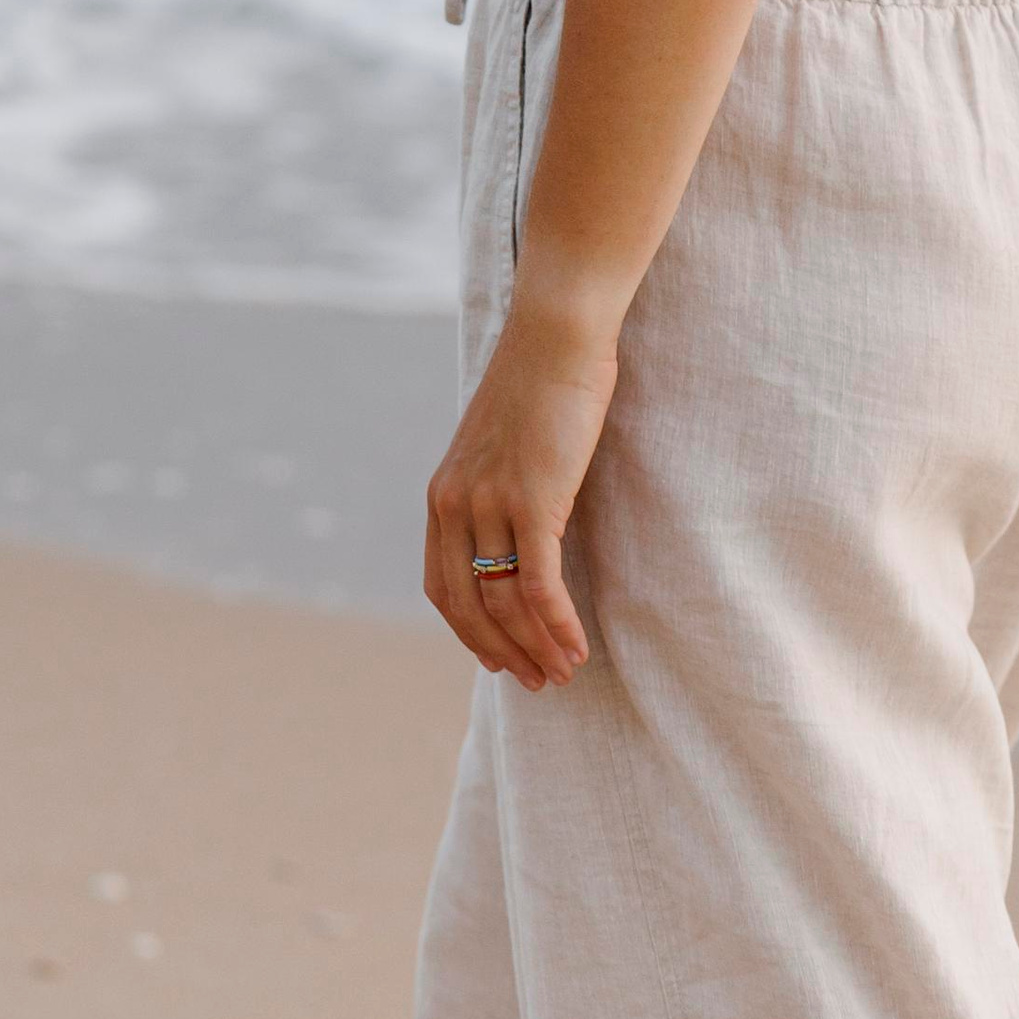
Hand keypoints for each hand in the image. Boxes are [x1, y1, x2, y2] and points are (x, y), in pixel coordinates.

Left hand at [423, 298, 616, 691]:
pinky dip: (557, 625)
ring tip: (563, 673)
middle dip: (504, 653)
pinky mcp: (531, 501)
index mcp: (443, 494)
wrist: (555, 336)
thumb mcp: (501, 447)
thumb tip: (519, 540)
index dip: (469, 634)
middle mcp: (456, 504)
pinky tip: (576, 646)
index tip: (498, 660)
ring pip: (504, 604)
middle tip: (537, 682)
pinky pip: (538, 585)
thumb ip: (497, 492)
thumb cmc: (540, 385)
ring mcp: (490, 503)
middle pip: (469, 607)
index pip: (441, 588)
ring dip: (536, 647)